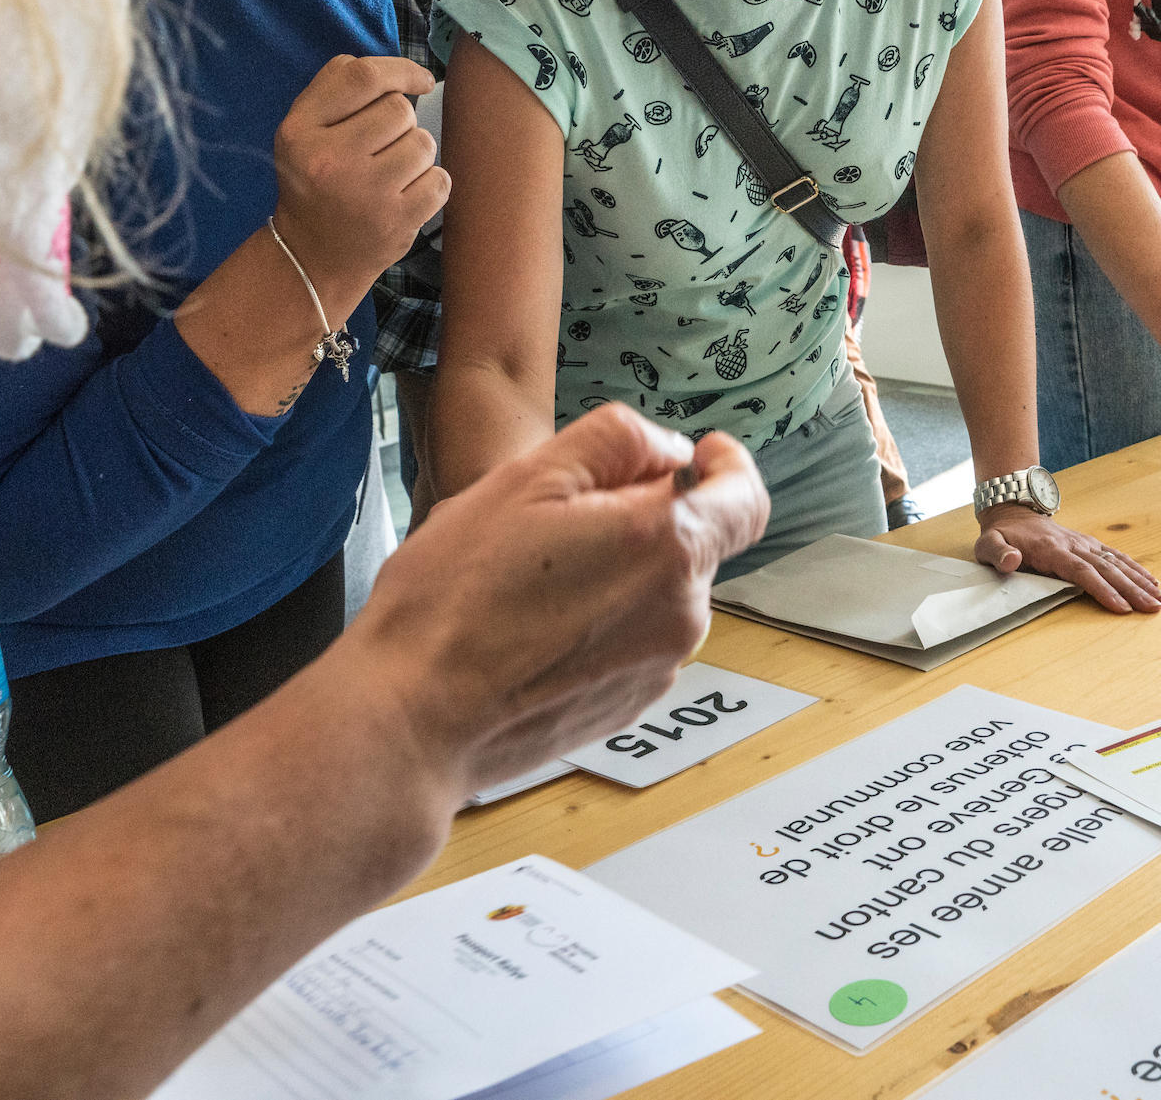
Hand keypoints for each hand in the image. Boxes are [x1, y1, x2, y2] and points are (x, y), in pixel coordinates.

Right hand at [272, 54, 449, 295]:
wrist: (312, 256)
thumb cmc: (315, 181)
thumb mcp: (302, 130)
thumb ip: (335, 88)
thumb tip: (396, 70)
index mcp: (300, 131)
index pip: (362, 77)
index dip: (402, 69)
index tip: (422, 80)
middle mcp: (329, 160)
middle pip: (399, 110)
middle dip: (400, 124)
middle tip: (380, 150)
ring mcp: (365, 194)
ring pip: (423, 143)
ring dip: (415, 154)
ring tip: (390, 174)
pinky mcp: (396, 222)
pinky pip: (440, 180)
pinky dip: (431, 184)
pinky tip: (406, 195)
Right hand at [347, 402, 770, 798]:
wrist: (415, 718)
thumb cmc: (458, 597)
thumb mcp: (527, 478)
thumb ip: (617, 442)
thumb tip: (672, 451)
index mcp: (669, 547)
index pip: (745, 499)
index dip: (729, 468)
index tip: (704, 455)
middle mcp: (681, 613)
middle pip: (691, 543)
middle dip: (643, 520)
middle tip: (558, 519)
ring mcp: (657, 667)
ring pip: (658, 593)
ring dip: (618, 573)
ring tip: (533, 582)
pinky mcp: (628, 705)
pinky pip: (634, 641)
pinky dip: (601, 623)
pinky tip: (535, 628)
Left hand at [974, 505, 1160, 613]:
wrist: (1014, 511)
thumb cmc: (1001, 535)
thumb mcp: (988, 544)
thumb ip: (998, 553)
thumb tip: (1011, 560)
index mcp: (1051, 549)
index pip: (1080, 571)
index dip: (1101, 589)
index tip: (1120, 607)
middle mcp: (1074, 544)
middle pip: (1106, 569)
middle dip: (1131, 590)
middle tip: (1151, 608)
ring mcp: (1085, 543)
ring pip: (1116, 562)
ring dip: (1139, 581)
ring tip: (1159, 599)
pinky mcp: (1090, 544)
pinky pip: (1116, 556)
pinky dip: (1135, 569)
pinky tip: (1152, 582)